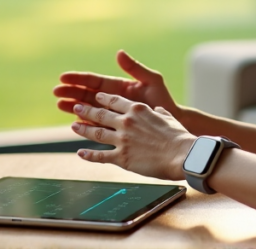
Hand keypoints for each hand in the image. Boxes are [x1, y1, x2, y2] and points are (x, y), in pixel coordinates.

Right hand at [54, 50, 180, 120]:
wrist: (172, 120)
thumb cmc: (163, 99)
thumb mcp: (152, 80)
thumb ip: (135, 68)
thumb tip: (119, 53)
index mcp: (118, 87)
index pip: (95, 81)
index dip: (79, 78)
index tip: (64, 77)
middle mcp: (112, 100)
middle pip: (87, 94)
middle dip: (71, 92)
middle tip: (56, 92)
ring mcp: (111, 114)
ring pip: (87, 109)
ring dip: (73, 107)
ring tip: (59, 105)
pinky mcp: (113, 127)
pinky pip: (96, 125)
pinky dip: (85, 124)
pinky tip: (74, 123)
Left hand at [71, 93, 193, 180]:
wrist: (181, 154)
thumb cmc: (179, 136)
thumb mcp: (168, 117)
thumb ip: (158, 113)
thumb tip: (157, 111)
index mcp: (138, 110)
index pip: (115, 101)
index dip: (103, 99)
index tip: (96, 97)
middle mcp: (126, 122)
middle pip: (100, 114)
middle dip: (86, 110)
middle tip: (76, 107)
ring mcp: (122, 140)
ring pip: (96, 132)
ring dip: (83, 129)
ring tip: (74, 126)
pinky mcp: (121, 157)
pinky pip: (100, 156)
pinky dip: (88, 155)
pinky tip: (81, 153)